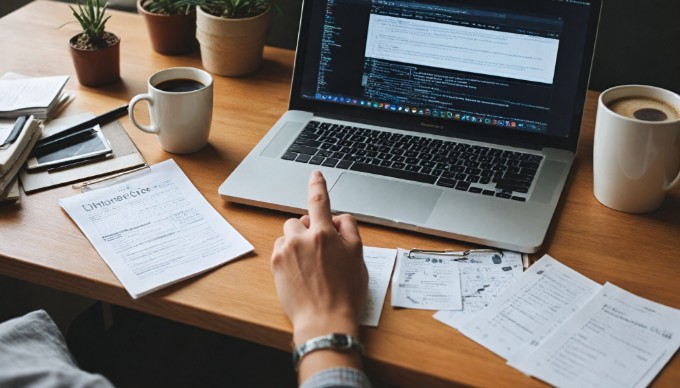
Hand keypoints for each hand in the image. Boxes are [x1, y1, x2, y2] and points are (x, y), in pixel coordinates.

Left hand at [271, 170, 367, 378]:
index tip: (315, 174)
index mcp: (325, 233)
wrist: (324, 319)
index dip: (318, 185)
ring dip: (298, 240)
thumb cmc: (345, 293)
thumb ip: (349, 231)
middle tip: (323, 250)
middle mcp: (303, 238)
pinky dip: (289, 253)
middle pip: (303, 219)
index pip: (320, 200)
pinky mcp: (276, 263)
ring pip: (290, 233)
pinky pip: (281, 247)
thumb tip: (339, 219)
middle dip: (311, 229)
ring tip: (310, 262)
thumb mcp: (358, 257)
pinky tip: (300, 270)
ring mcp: (287, 250)